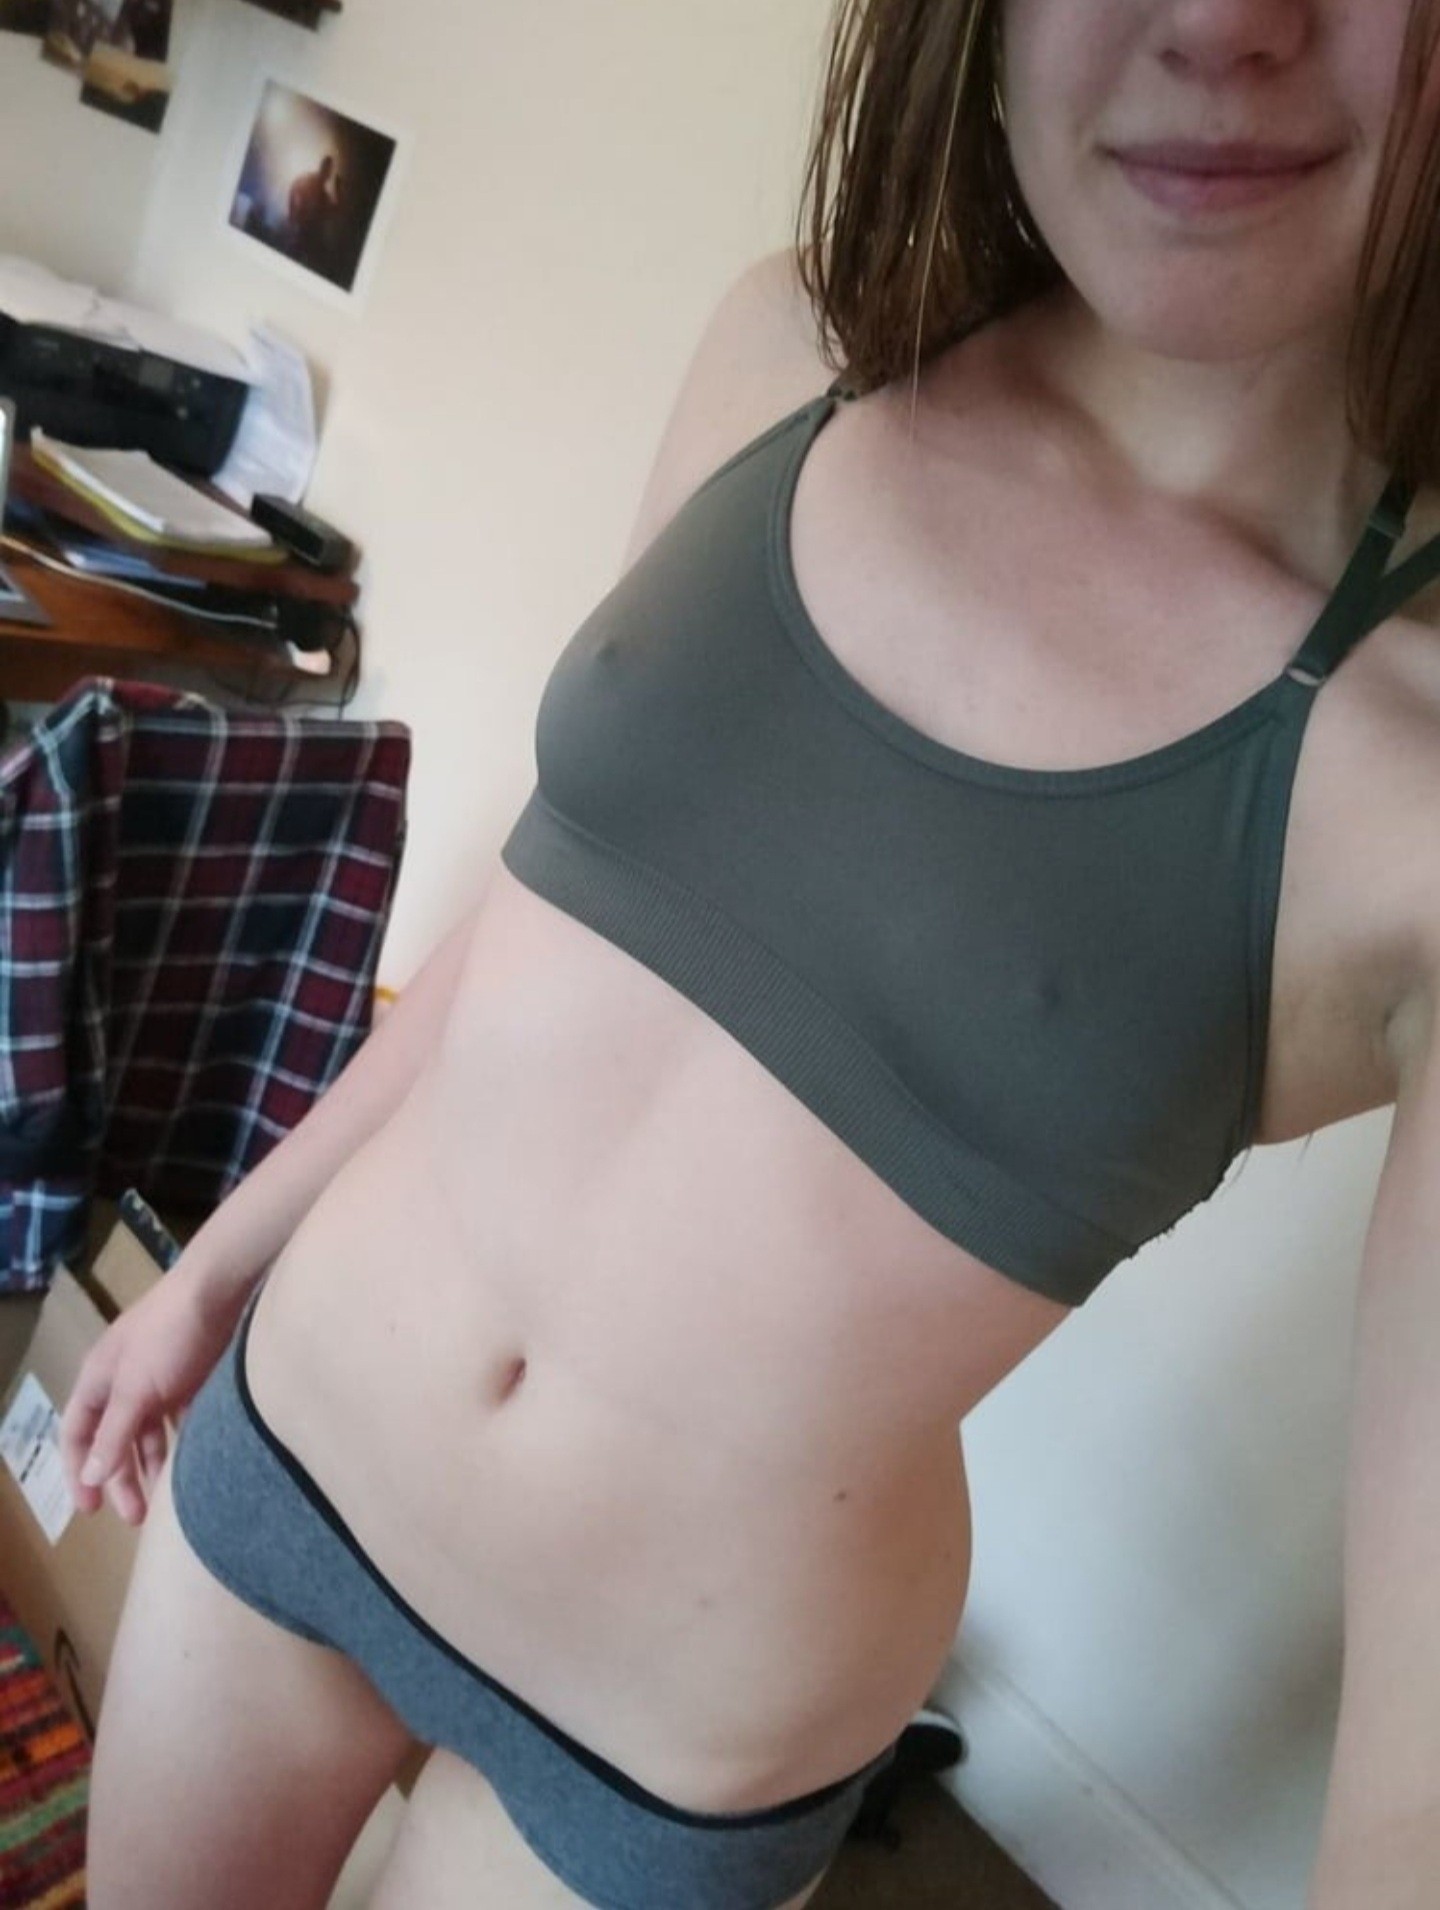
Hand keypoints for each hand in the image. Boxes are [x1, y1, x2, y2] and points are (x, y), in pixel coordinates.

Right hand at [57, 1270, 246, 1526]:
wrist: (221, 1288)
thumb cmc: (171, 1335)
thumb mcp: (137, 1387)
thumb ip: (114, 1433)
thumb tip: (88, 1477)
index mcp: (99, 1379)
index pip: (76, 1433)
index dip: (77, 1471)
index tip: (88, 1510)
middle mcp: (124, 1381)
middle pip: (113, 1438)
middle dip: (119, 1478)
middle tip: (135, 1517)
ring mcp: (159, 1379)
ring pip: (147, 1433)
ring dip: (151, 1465)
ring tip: (164, 1501)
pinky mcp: (192, 1379)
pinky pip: (179, 1421)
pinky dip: (181, 1445)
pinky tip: (190, 1468)